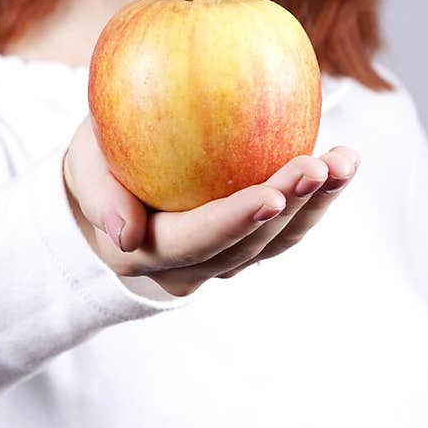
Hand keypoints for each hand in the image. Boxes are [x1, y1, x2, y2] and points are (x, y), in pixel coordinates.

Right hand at [62, 114, 359, 296]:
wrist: (112, 188)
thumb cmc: (98, 164)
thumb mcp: (82, 166)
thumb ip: (96, 193)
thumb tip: (124, 236)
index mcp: (147, 252)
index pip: (195, 241)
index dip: (234, 222)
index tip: (270, 195)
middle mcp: (192, 266)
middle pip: (249, 244)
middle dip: (290, 208)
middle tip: (319, 165)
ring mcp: (226, 256)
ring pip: (278, 241)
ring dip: (317, 205)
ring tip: (345, 160)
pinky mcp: (251, 240)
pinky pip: (289, 225)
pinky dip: (318, 198)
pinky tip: (342, 162)